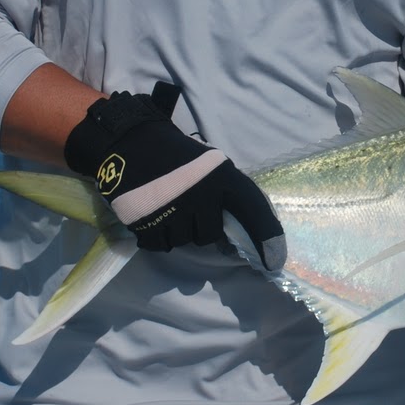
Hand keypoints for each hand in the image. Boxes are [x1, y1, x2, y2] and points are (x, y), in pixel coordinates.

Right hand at [63, 84, 285, 270]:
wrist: (130, 142)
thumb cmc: (175, 155)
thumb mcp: (210, 166)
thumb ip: (225, 195)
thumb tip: (239, 231)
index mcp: (223, 177)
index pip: (254, 210)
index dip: (268, 238)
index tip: (274, 262)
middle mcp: (203, 195)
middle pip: (209, 235)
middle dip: (200, 227)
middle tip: (187, 208)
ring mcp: (174, 210)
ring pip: (183, 241)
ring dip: (177, 230)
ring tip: (166, 207)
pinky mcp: (147, 222)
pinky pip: (160, 245)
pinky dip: (157, 235)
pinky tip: (153, 216)